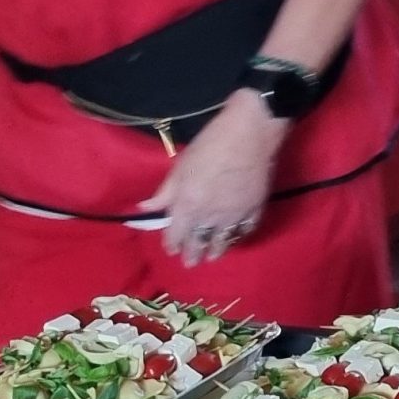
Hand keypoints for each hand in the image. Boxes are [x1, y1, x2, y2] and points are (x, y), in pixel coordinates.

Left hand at [140, 92, 286, 266]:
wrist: (250, 135)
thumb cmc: (209, 145)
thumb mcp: (180, 167)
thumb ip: (164, 192)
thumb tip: (144, 208)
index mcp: (187, 205)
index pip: (176, 233)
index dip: (172, 243)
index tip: (171, 249)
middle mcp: (209, 216)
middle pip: (199, 241)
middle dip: (193, 253)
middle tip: (191, 263)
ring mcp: (234, 215)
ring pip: (223, 240)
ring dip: (216, 251)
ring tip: (213, 257)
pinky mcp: (254, 209)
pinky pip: (244, 230)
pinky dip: (238, 237)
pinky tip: (235, 238)